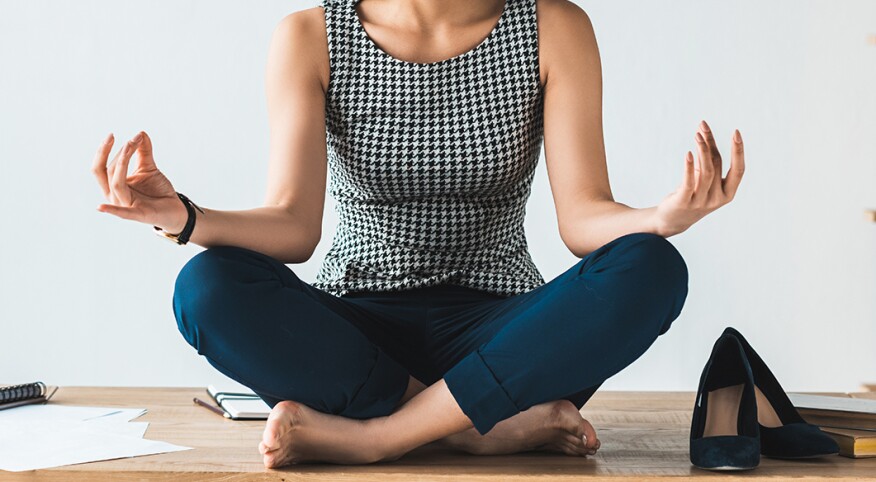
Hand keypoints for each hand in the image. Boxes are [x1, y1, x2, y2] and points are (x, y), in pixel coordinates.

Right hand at [92, 131, 187, 232]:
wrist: (174, 209)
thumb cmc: (157, 190)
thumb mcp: (149, 168)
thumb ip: (144, 151)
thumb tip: (141, 133)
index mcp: (114, 184)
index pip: (103, 166)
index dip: (107, 150)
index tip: (117, 135)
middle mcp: (115, 195)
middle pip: (105, 172)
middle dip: (114, 153)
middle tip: (128, 139)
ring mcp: (125, 205)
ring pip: (116, 183)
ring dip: (123, 162)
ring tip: (132, 145)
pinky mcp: (138, 214)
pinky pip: (123, 213)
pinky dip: (112, 210)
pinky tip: (100, 207)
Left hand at [653, 120, 744, 236]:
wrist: (673, 220)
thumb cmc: (692, 195)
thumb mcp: (703, 179)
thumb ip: (706, 160)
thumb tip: (704, 134)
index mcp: (728, 193)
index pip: (738, 170)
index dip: (738, 151)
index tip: (736, 132)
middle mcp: (717, 199)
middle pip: (717, 165)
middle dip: (711, 143)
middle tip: (703, 126)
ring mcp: (701, 202)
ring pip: (706, 171)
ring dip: (702, 150)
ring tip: (697, 134)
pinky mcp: (684, 202)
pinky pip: (688, 183)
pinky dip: (689, 167)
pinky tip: (688, 153)